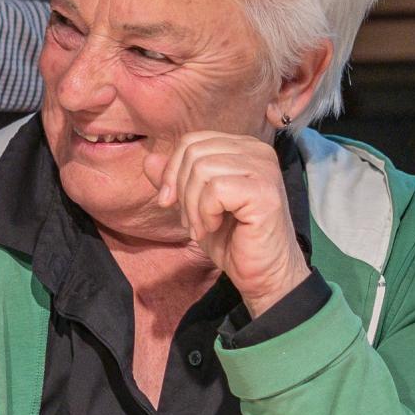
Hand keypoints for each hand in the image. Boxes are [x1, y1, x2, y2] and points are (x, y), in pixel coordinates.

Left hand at [148, 132, 309, 316]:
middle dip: (181, 190)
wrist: (261, 273)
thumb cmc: (230, 237)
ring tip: (202, 226)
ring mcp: (265, 169)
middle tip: (191, 220)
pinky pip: (215, 189)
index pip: (191, 141)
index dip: (172, 171)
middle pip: (193, 152)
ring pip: (201, 169)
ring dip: (192, 205)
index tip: (169, 202)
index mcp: (242, 147)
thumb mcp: (192, 203)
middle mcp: (258, 151)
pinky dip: (205, 213)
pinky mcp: (265, 192)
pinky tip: (215, 227)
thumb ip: (174, 179)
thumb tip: (149, 159)